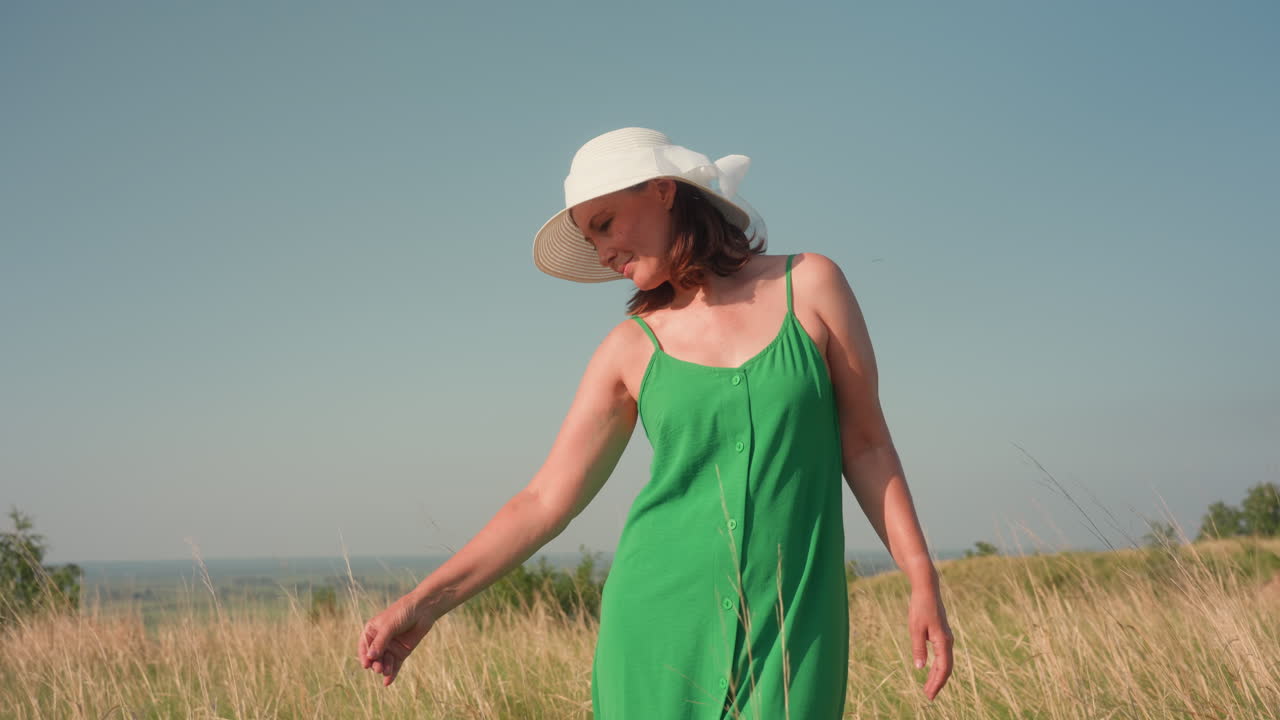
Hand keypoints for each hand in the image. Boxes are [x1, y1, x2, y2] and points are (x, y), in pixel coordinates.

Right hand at [358, 593, 434, 686]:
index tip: (366, 665)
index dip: (364, 656)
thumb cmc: (403, 612)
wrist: (423, 610)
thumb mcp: (389, 626)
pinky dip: (391, 674)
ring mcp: (391, 647)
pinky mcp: (402, 652)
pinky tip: (388, 682)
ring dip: (384, 668)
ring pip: (384, 662)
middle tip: (379, 669)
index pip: (364, 646)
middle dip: (375, 664)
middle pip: (374, 656)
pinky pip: (395, 665)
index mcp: (372, 630)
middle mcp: (380, 640)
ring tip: (386, 671)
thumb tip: (370, 657)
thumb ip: (380, 642)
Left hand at [909, 586, 953, 700]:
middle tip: (928, 696)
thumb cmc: (920, 607)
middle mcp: (948, 641)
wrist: (927, 589)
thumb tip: (920, 668)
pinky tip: (931, 671)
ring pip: (945, 662)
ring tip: (928, 687)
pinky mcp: (942, 635)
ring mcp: (946, 638)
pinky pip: (943, 655)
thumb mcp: (915, 628)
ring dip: (937, 676)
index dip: (937, 683)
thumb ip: (918, 648)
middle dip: (937, 683)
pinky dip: (938, 666)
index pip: (943, 668)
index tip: (930, 695)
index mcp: (943, 641)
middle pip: (946, 668)